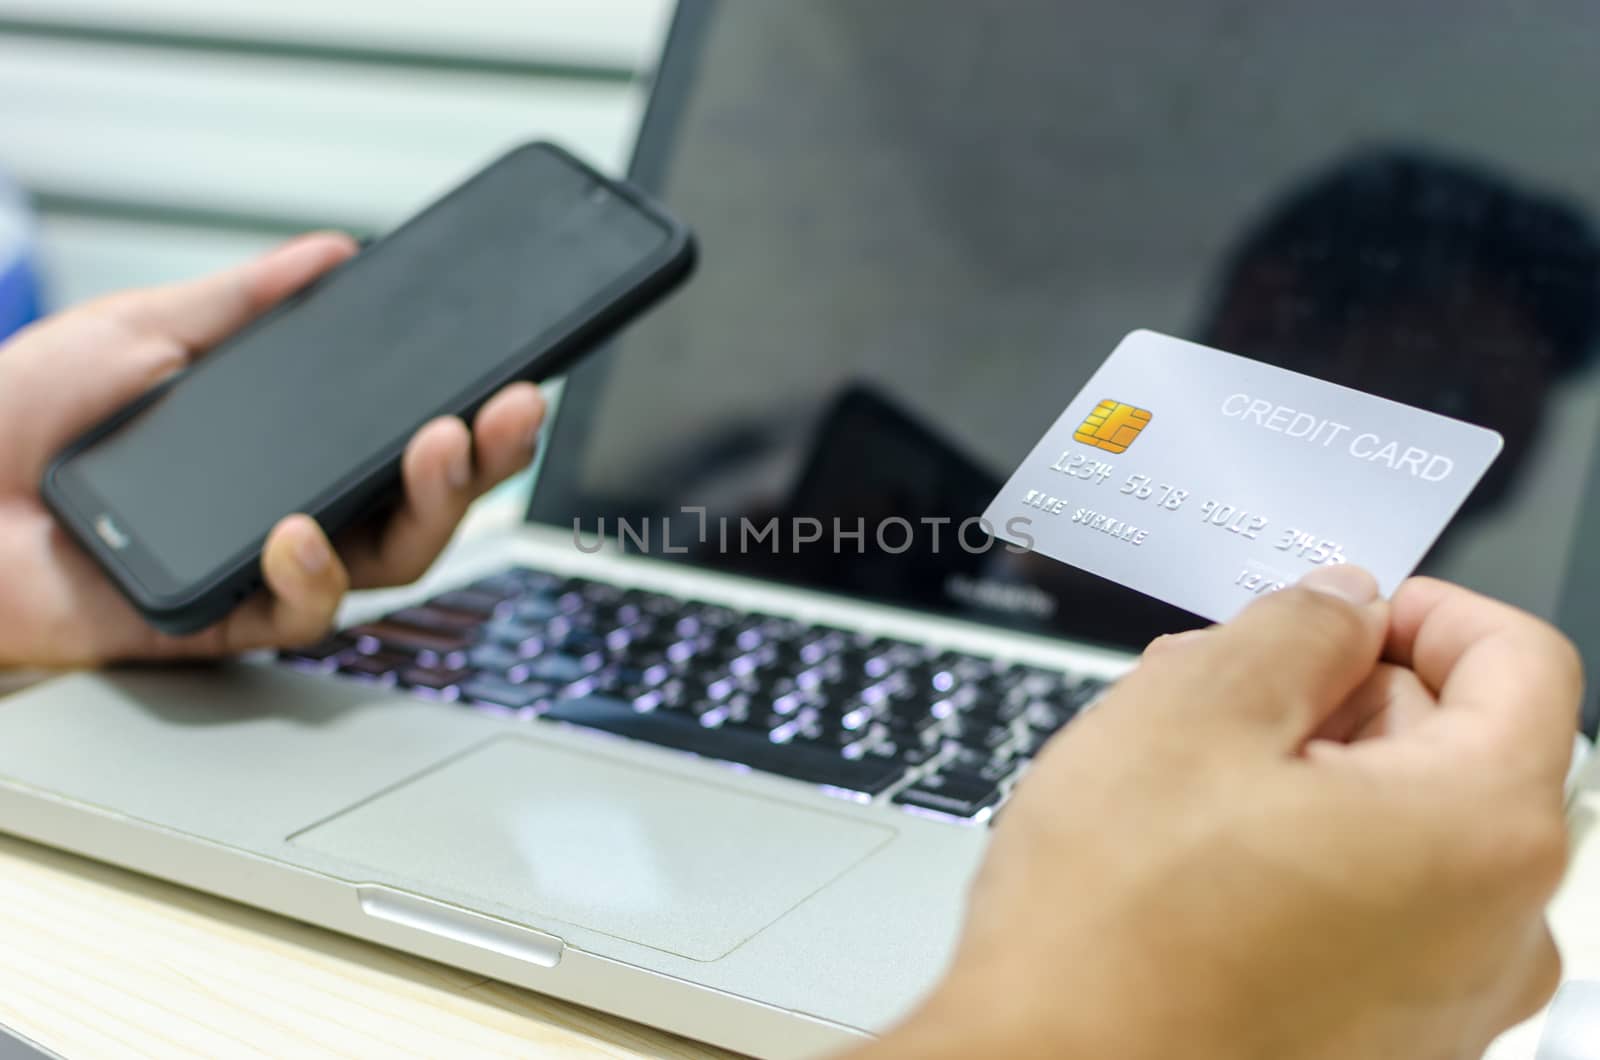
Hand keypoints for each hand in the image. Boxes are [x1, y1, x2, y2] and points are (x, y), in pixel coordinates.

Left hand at [0, 233, 544, 665]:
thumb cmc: (20, 413)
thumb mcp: (147, 329)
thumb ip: (248, 301)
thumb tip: (333, 255)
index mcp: (288, 443)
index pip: (404, 434)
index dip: (471, 414)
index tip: (514, 376)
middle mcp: (295, 506)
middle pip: (425, 502)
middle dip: (484, 460)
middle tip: (511, 411)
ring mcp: (264, 567)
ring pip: (390, 561)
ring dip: (431, 507)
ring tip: (438, 448)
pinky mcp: (222, 619)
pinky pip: (301, 612)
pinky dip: (313, 573)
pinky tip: (300, 531)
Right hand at [867, 569, 1577, 1059]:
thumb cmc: (1113, 934)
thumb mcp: (1189, 711)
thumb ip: (1293, 628)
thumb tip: (1341, 606)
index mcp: (1479, 832)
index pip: (1521, 661)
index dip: (1422, 609)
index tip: (1343, 608)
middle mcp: (1495, 932)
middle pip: (1455, 748)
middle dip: (1339, 694)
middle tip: (1219, 683)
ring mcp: (1441, 1004)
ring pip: (1402, 831)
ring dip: (1308, 774)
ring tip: (1184, 768)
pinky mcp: (1381, 1045)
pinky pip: (1373, 911)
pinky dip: (1304, 857)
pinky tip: (1196, 851)